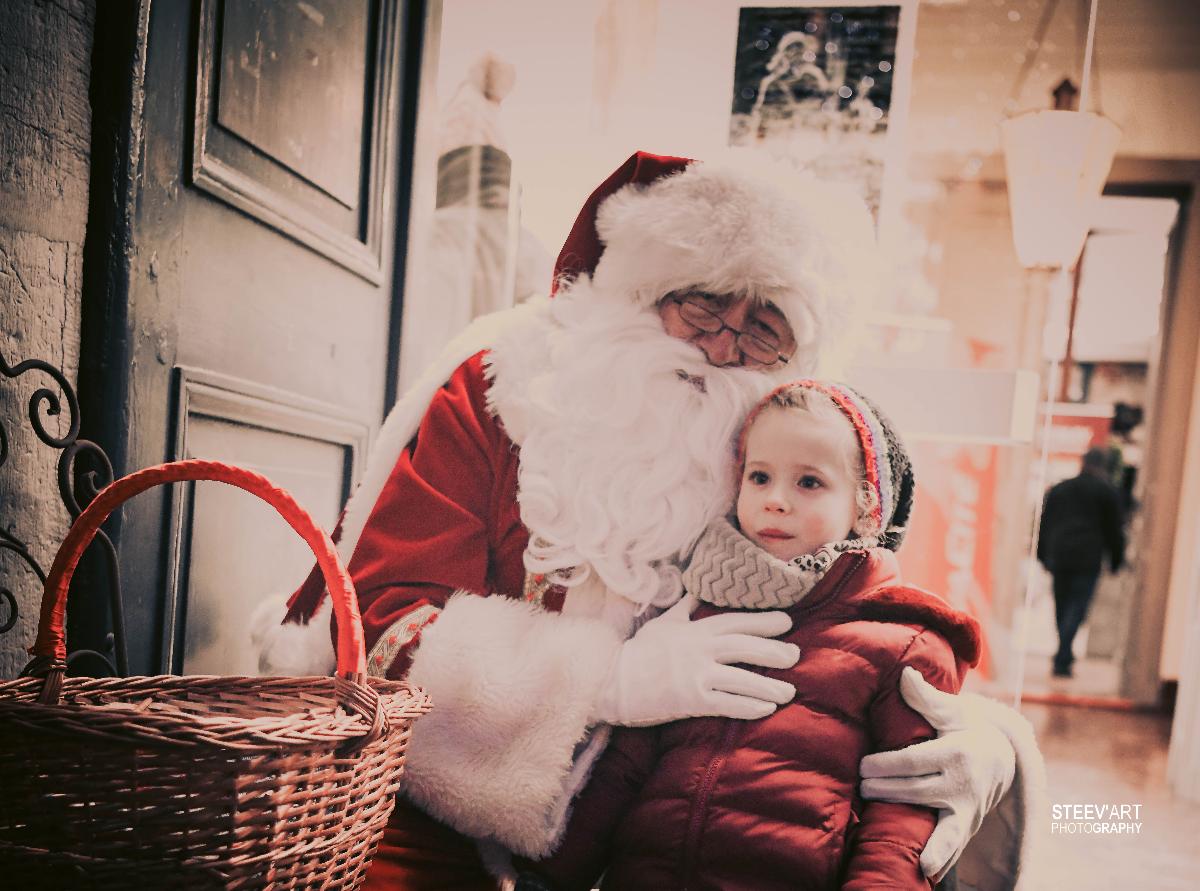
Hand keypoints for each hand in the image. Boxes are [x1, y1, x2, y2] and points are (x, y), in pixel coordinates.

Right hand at [592, 594, 798, 726]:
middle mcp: (699, 649)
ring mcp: (696, 675)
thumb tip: (696, 590)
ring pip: (741, 678)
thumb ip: (685, 608)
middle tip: (795, 655)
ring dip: (768, 685)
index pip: (736, 621)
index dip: (763, 621)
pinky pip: (727, 704)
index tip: (786, 621)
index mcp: (695, 630)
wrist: (613, 680)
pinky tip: (766, 709)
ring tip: (789, 691)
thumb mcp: (663, 623)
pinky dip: (748, 706)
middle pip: (744, 647)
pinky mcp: (691, 700)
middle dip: (773, 650)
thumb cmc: (638, 652)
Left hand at [859, 667, 1016, 883]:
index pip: (913, 761)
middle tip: (860, 788)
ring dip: (913, 832)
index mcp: (957, 752)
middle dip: (885, 791)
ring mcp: (968, 807)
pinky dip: (942, 858)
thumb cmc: (966, 727)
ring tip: (895, 845)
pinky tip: (926, 872)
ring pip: (938, 824)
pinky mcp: (968, 824)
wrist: (1003, 755)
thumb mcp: (951, 709)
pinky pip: (954, 844)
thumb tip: (904, 673)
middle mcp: (965, 782)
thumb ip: (925, 697)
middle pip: (916, 791)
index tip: (862, 766)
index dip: (885, 764)